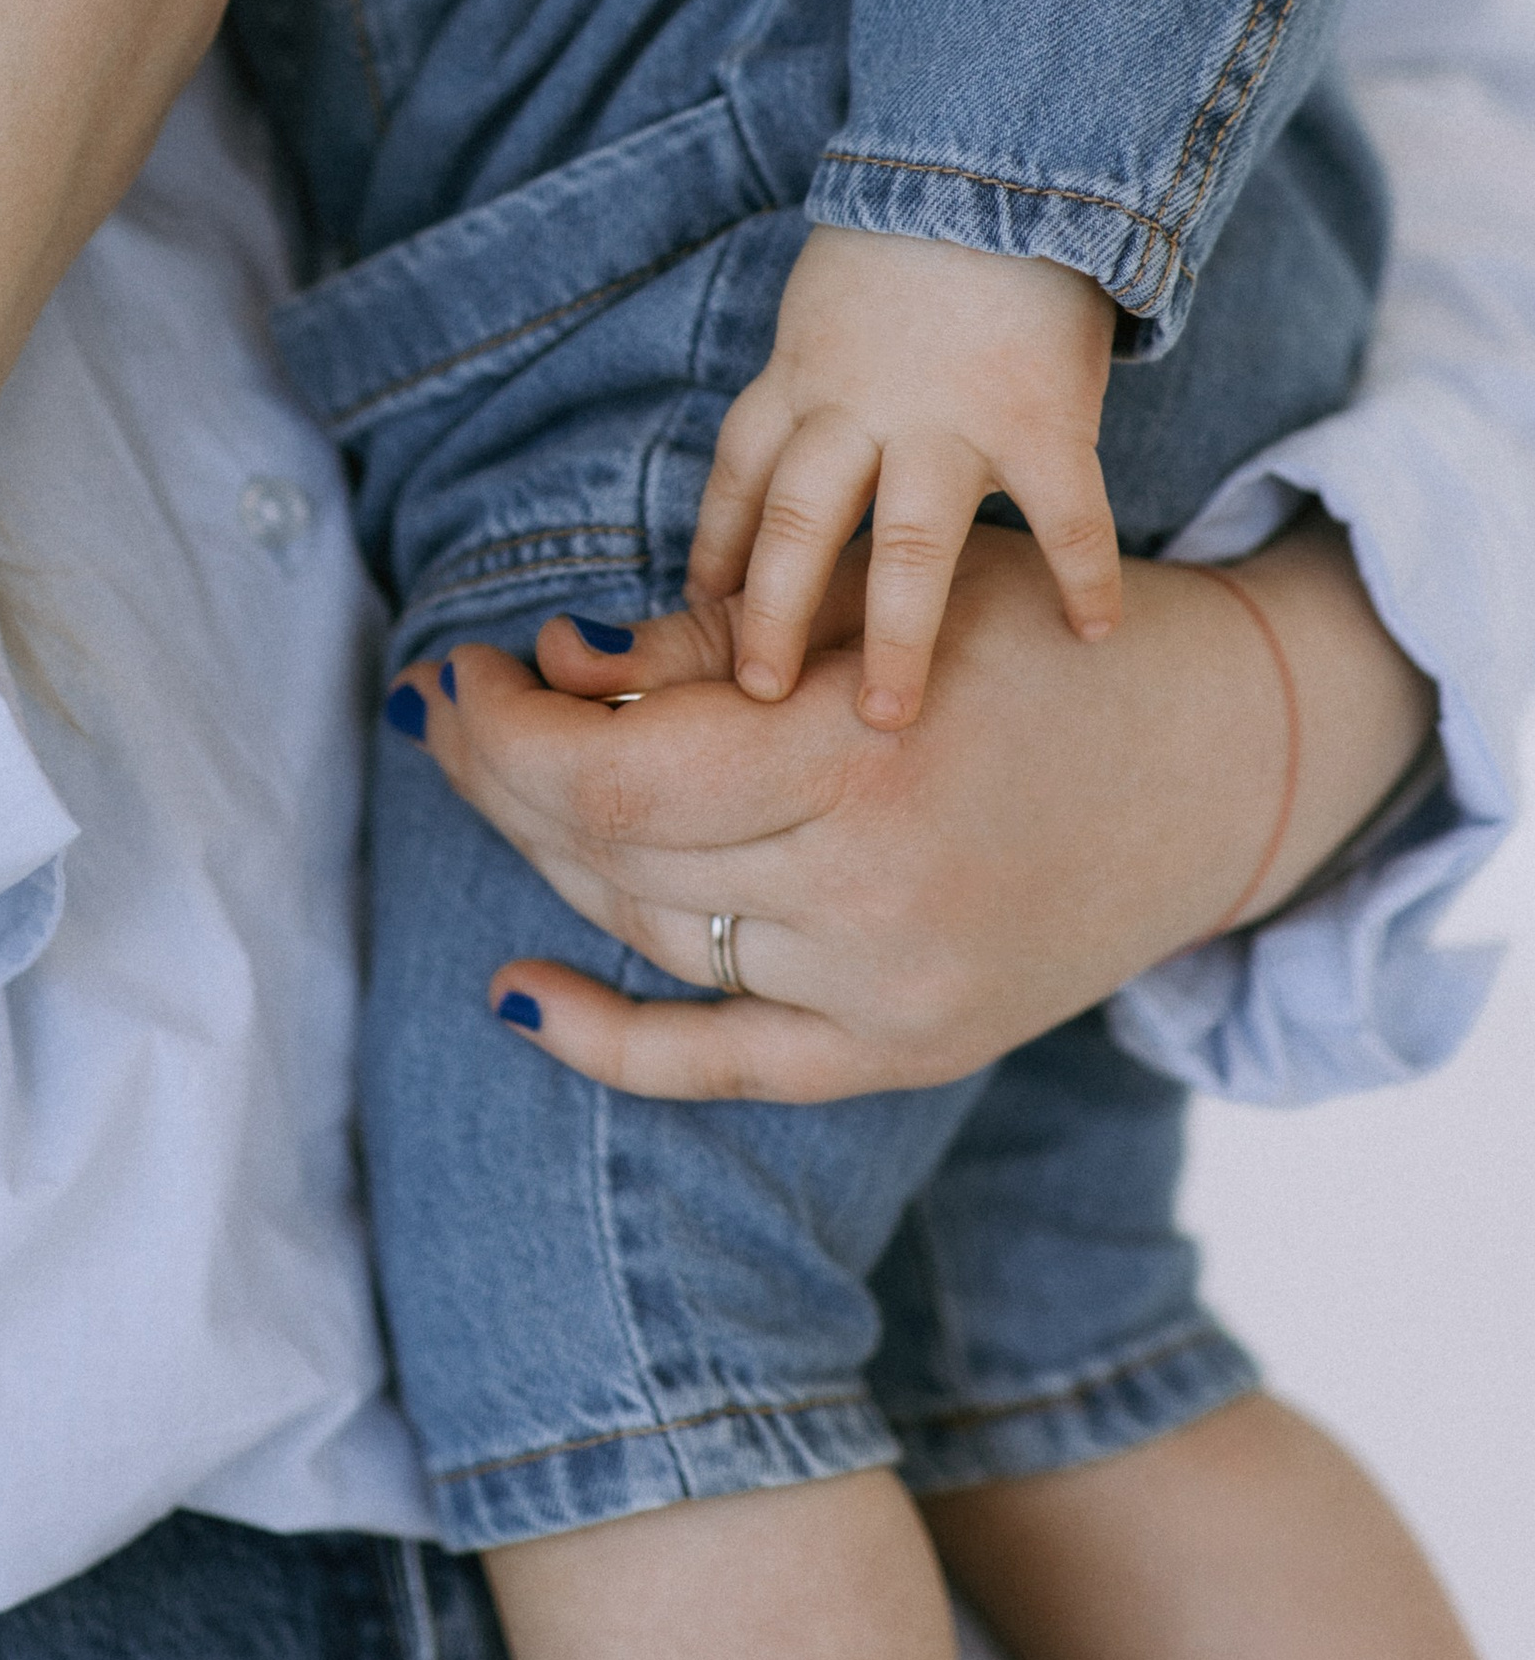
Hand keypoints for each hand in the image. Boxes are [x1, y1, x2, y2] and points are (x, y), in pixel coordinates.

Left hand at [387, 520, 1433, 1100]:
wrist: (1216, 759)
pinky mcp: (911, 1050)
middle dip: (499, 774)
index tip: (461, 665)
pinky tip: (517, 992)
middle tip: (444, 707)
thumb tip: (552, 660)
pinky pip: (725, 1065)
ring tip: (492, 777)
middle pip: (613, 854)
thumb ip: (717, 636)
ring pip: (652, 933)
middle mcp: (873, 893)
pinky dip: (611, 1042)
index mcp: (863, 756)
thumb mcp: (883, 593)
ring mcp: (891, 990)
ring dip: (546, 854)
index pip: (612, 774)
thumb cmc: (1031, 641)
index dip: (503, 726)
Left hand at [689, 223, 1121, 729]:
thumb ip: (810, 376)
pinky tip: (1094, 634)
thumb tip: (785, 450)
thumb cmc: (909, 229)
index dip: (714, 552)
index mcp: (799, 377)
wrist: (999, 157)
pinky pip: (1065, 517)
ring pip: (909, 547)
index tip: (700, 615)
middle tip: (760, 695)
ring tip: (889, 717)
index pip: (736, 479)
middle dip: (772, 617)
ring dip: (897, 636)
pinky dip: (1082, 577)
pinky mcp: (1040, 419)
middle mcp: (858, 409)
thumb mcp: (825, 300)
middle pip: (796, 528)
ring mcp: (950, 420)